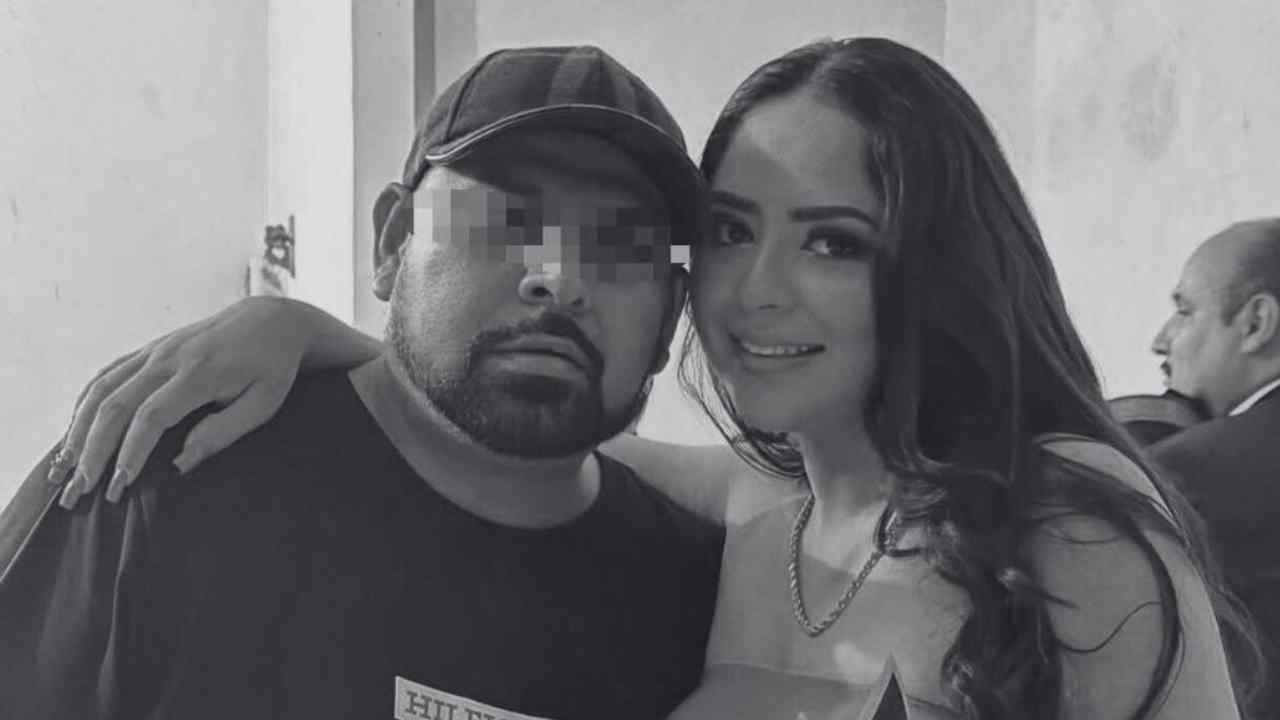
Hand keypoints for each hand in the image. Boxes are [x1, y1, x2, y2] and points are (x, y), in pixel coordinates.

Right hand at [49, 297, 314, 507]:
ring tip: (62, 470)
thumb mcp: (263, 403)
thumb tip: (179, 464)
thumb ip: (223, 432)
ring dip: (77, 432)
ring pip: (101, 391)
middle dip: (91, 451)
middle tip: (78, 492)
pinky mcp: (148, 350)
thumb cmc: (273, 368)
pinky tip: (74, 434)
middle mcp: (168, 358)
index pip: (151, 417)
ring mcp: (154, 350)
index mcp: (200, 372)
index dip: (130, 453)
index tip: (117, 487)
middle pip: (115, 406)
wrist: (271, 321)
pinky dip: (83, 406)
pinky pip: (106, 377)